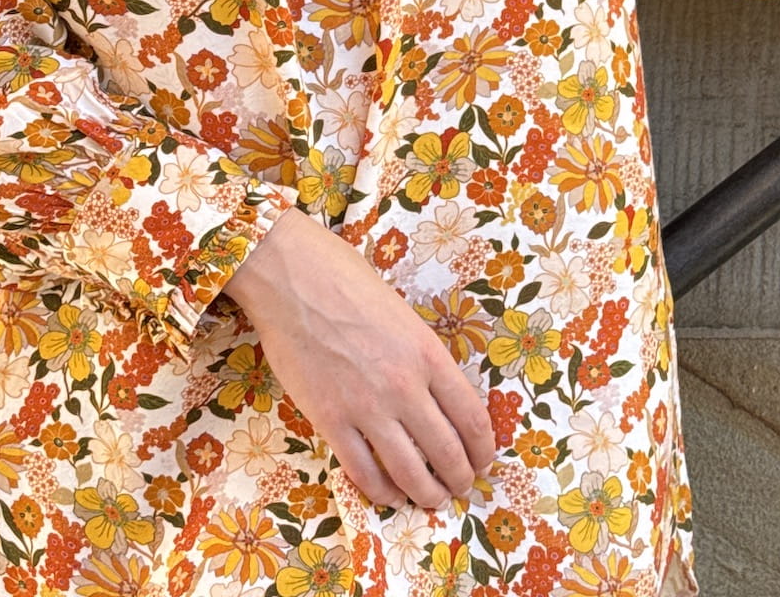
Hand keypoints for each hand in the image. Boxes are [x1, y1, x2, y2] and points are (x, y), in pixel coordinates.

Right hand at [222, 206, 496, 507]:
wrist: (296, 279)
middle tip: (461, 488)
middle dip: (459, 478)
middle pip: (446, 451)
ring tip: (432, 500)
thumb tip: (434, 394)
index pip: (471, 417)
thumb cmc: (349, 283)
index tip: (483, 460)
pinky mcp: (330, 422)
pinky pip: (363, 472)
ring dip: (426, 493)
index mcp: (428, 354)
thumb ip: (421, 357)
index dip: (482, 448)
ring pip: (409, 471)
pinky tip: (389, 496)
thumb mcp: (404, 315)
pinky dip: (381, 492)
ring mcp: (367, 408)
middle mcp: (405, 387)